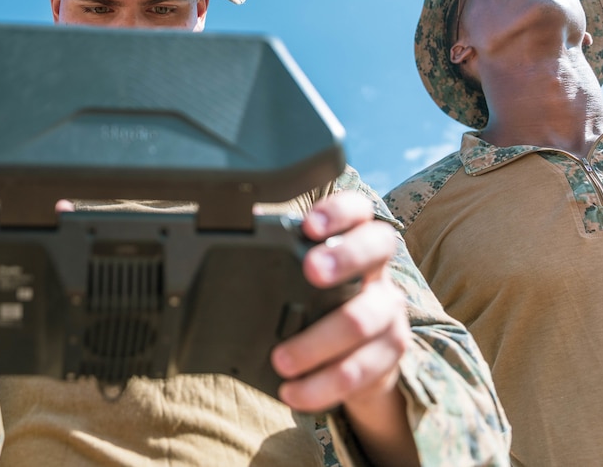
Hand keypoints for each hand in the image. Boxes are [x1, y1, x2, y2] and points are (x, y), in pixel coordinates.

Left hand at [270, 190, 409, 412]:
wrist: (364, 364)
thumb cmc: (321, 309)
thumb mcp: (305, 284)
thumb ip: (279, 267)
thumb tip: (213, 260)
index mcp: (355, 243)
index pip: (358, 210)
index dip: (338, 211)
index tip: (308, 224)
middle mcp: (378, 272)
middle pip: (377, 247)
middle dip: (343, 257)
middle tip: (310, 271)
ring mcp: (388, 313)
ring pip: (362, 319)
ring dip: (316, 341)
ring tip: (281, 359)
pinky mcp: (389, 356)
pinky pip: (359, 371)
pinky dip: (321, 385)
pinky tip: (294, 391)